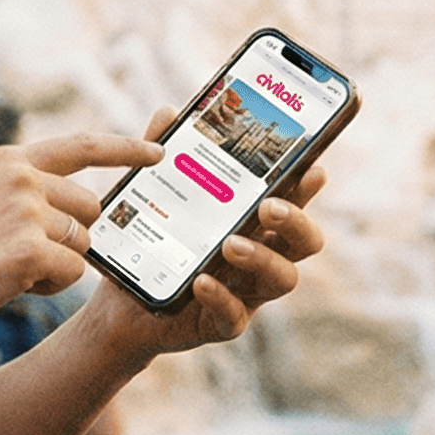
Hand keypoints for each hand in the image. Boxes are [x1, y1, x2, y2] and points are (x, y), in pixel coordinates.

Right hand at [0, 131, 161, 350]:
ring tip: (5, 269)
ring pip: (82, 244)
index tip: (157, 151)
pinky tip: (8, 284)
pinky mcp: (31, 250)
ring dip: (56, 265)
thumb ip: (23, 193)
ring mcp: (27, 210)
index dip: (125, 149)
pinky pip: (72, 273)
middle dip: (71, 238)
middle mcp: (22, 176)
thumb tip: (80, 210)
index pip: (81, 145)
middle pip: (89, 208)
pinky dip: (48, 286)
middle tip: (23, 257)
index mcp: (9, 160)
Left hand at [93, 106, 327, 356]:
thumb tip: (168, 111)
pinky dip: (222, 297)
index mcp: (253, 222)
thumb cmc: (152, 242)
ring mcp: (245, 291)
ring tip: (230, 243)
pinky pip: (233, 317)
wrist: (120, 301)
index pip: (292, 200)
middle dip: (296, 221)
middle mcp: (259, 255)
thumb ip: (163, 156)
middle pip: (304, 242)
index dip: (308, 187)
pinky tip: (202, 281)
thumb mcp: (154, 195)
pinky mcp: (218, 323)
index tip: (314, 168)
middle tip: (269, 206)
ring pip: (282, 279)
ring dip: (262, 258)